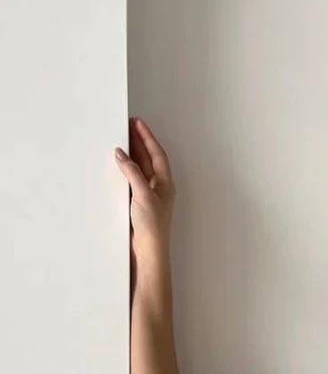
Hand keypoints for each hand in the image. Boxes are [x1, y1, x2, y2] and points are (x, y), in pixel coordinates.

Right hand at [114, 117, 175, 256]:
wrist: (148, 250)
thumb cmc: (152, 226)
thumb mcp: (143, 194)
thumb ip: (133, 173)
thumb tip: (121, 154)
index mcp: (165, 183)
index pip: (157, 154)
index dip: (147, 137)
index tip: (137, 122)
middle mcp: (158, 187)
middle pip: (148, 158)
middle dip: (138, 141)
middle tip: (126, 125)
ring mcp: (148, 195)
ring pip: (139, 168)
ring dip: (131, 154)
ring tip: (120, 138)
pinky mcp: (137, 203)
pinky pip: (131, 179)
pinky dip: (125, 169)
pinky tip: (116, 164)